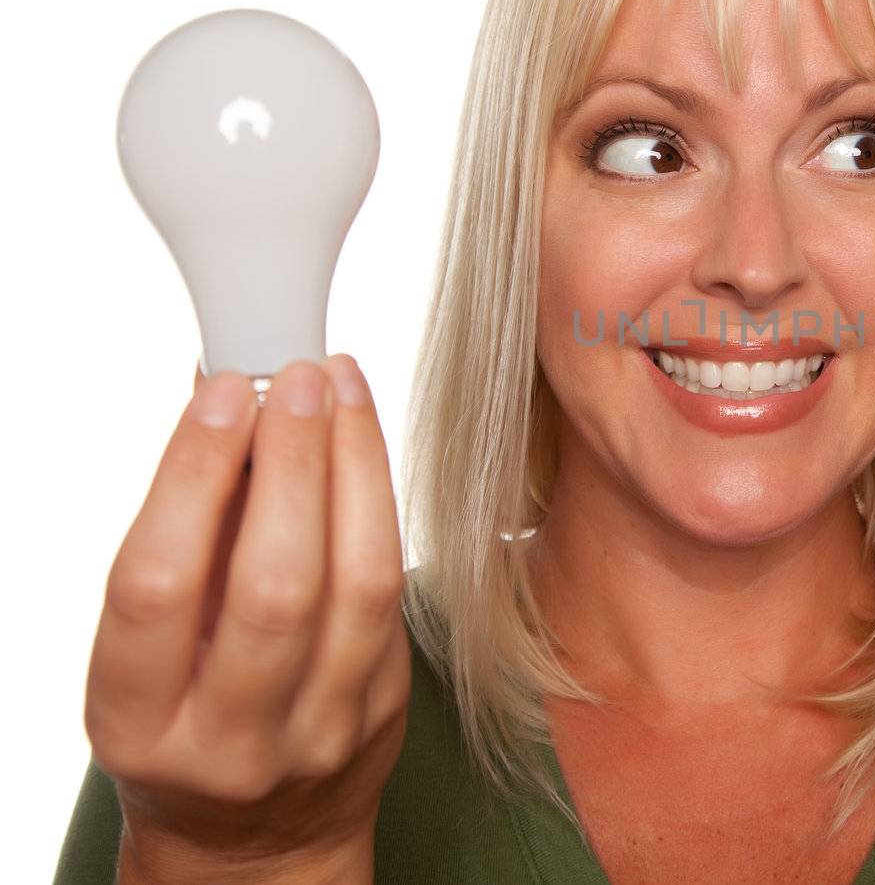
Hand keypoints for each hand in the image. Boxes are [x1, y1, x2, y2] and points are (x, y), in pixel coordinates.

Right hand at [84, 357, 410, 882]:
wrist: (252, 836)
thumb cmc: (184, 710)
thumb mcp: (148, 648)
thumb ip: (182, 538)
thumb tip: (223, 402)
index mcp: (139, 719)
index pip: (160, 587)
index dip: (193, 477)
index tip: (223, 393)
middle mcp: (231, 738)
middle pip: (276, 585)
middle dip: (294, 464)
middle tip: (299, 378)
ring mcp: (320, 732)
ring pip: (359, 587)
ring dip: (355, 469)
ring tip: (342, 389)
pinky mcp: (385, 711)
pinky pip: (394, 597)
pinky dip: (381, 507)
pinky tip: (364, 446)